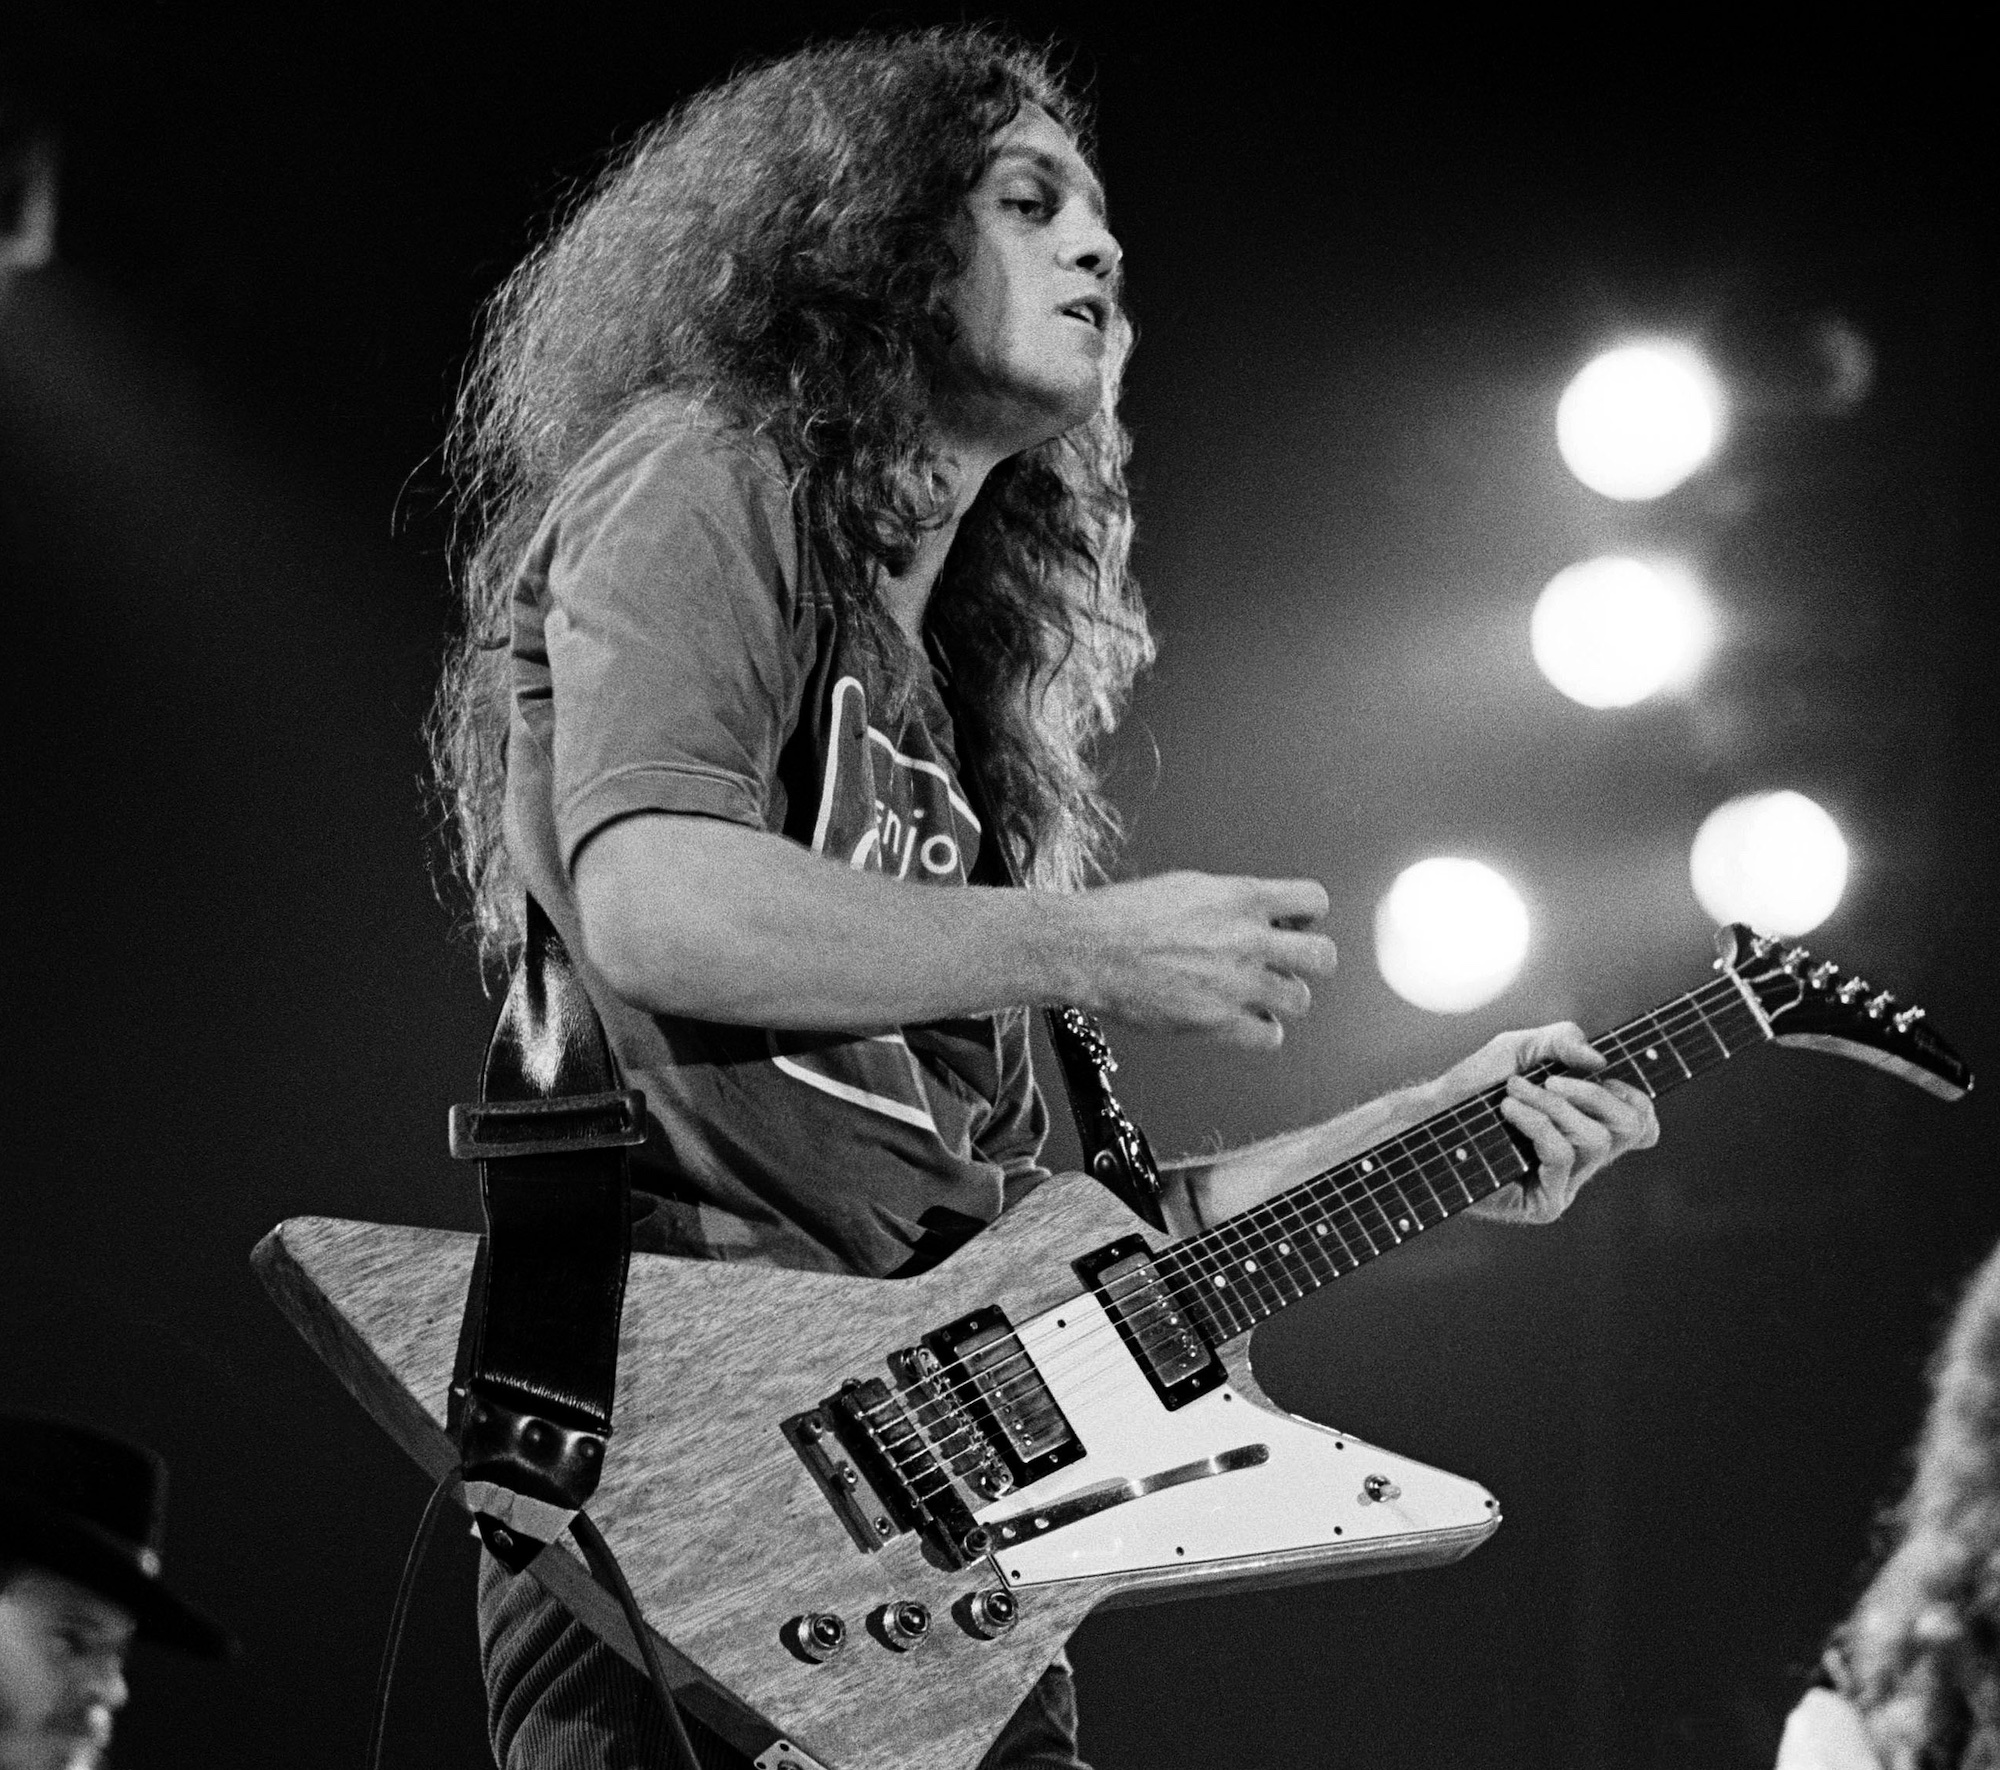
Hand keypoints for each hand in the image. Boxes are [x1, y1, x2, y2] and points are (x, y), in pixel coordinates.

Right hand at [1065, 871, 1338, 1050]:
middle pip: (1323, 957)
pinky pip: (1270, 1035)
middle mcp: (1247, 940)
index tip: (1293, 923)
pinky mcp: (1217, 1021)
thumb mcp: (1189, 886)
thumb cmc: (1126, 915)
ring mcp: (1235, 983)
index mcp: (1241, 897)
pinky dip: (1260, 1029)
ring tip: (1255, 992)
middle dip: (1309, 960)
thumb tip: (1260, 912)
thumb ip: (1233, 900)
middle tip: (1287, 963)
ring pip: (1300, 999)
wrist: (1088, 949)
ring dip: (1282, 996)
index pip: (1315, 901)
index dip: (1308, 914)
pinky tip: (1240, 1018)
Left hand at [1433, 1022, 1659, 1224]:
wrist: (1432, 1114)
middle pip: (1631, 1128)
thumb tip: (1600, 1060)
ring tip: (1514, 1093)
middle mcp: (1584, 1157)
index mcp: (1589, 1123)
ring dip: (1554, 1106)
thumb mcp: (1520, 1048)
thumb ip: (1562, 1040)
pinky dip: (1537, 1124)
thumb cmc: (1477, 1084)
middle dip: (1594, 1094)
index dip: (1637, 1098)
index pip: (1642, 1123)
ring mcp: (1567, 1183)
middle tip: (1551, 1080)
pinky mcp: (1546, 1203)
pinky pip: (1562, 1155)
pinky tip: (1508, 1111)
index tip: (1605, 1072)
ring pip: (1595, 1140)